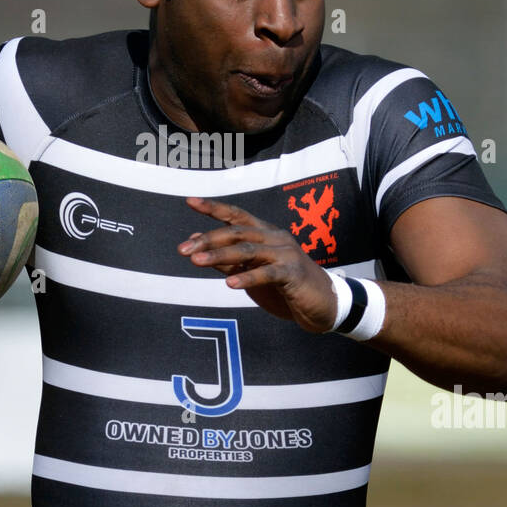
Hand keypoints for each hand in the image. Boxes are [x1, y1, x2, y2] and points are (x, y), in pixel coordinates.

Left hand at [177, 196, 337, 331]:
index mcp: (266, 234)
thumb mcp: (252, 273)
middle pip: (237, 232)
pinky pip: (268, 273)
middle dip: (208, 239)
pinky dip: (248, 277)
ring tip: (197, 261)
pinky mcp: (293, 274)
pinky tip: (230, 284)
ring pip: (248, 250)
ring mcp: (286, 254)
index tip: (190, 201)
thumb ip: (227, 260)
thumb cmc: (286, 288)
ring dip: (220, 256)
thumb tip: (196, 245)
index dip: (214, 207)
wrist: (324, 305)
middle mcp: (276, 238)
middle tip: (183, 250)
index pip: (237, 216)